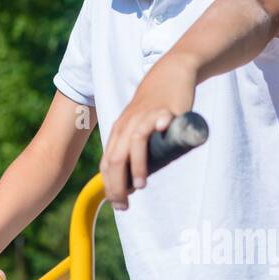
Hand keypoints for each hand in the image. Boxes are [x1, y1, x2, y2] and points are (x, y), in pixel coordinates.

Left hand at [100, 56, 195, 209]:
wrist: (170, 74)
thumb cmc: (157, 106)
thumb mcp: (140, 128)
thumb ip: (139, 150)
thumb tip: (136, 181)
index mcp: (119, 132)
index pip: (108, 163)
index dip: (111, 186)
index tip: (119, 205)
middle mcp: (127, 126)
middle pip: (116, 158)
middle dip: (117, 185)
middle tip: (124, 204)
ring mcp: (144, 117)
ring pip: (134, 143)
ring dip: (137, 166)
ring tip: (141, 185)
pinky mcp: (163, 109)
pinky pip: (157, 119)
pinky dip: (158, 128)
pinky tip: (160, 134)